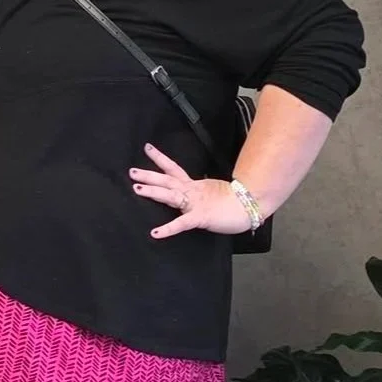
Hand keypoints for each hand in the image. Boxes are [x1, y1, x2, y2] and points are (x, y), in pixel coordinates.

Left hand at [129, 144, 253, 238]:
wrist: (250, 206)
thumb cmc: (234, 201)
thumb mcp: (212, 192)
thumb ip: (200, 191)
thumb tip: (194, 191)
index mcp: (194, 185)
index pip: (173, 169)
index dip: (160, 159)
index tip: (147, 149)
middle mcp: (191, 191)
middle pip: (167, 180)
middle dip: (149, 176)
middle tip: (131, 172)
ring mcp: (195, 203)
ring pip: (170, 195)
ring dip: (153, 192)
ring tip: (137, 189)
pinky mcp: (200, 217)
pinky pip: (181, 224)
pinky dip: (167, 229)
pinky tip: (155, 233)